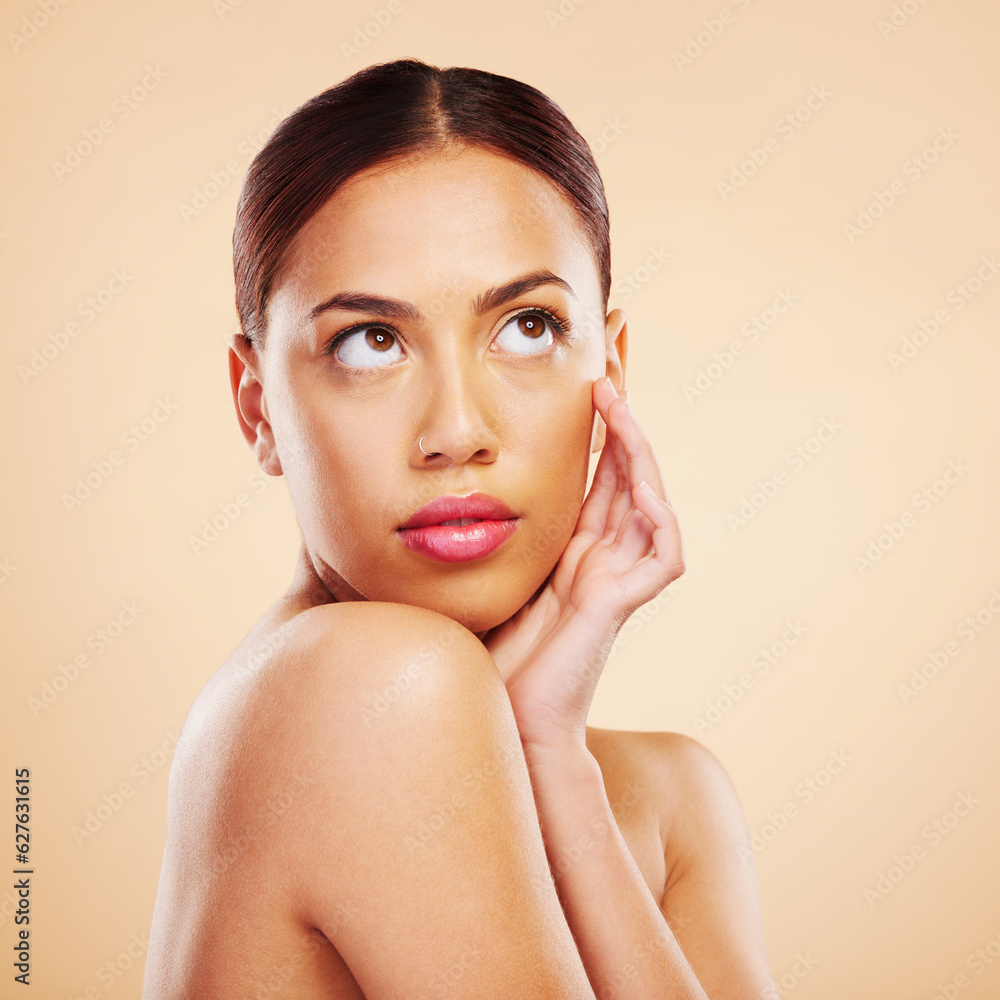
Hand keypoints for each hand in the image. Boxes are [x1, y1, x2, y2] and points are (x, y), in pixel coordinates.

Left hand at [481, 377, 684, 751]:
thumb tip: (446, 493)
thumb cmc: (494, 658)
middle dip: (623, 418)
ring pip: (649, 500)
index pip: (594, 474)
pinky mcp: (624, 605)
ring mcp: (617, 579)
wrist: (508, 720)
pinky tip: (639, 482)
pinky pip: (663, 552)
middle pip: (625, 473)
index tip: (589, 377)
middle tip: (610, 366)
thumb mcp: (486, 576)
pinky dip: (658, 515)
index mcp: (573, 548)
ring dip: (638, 450)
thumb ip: (486, 536)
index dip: (598, 428)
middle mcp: (601, 557)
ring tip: (617, 403)